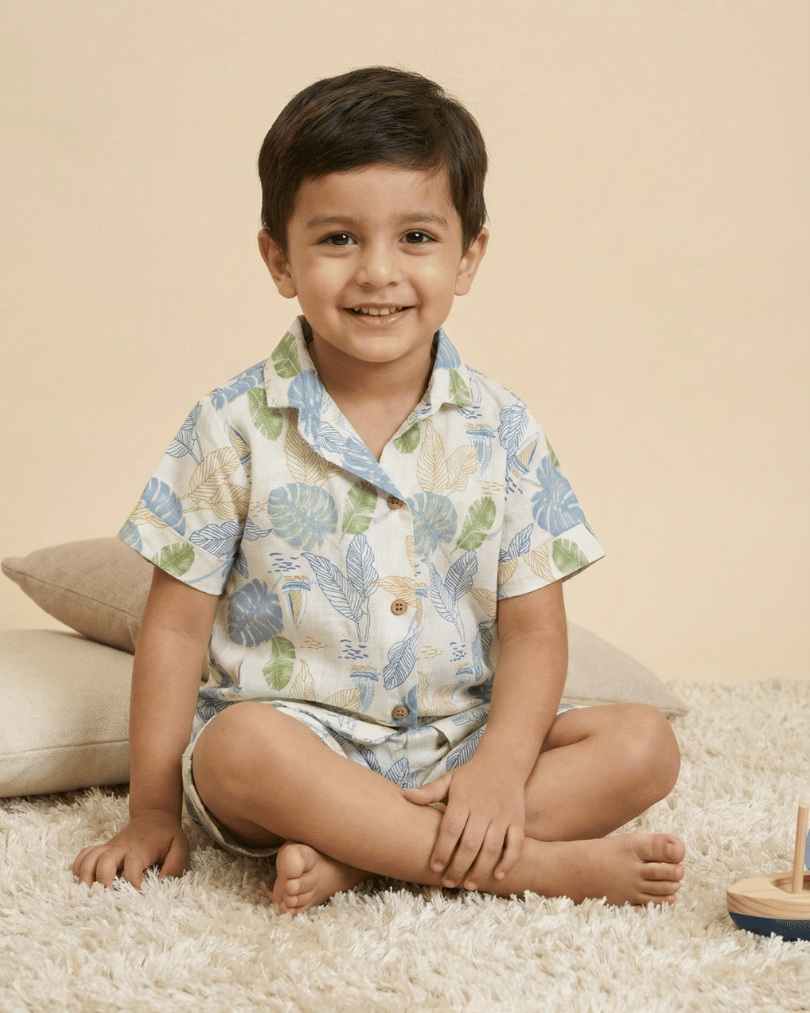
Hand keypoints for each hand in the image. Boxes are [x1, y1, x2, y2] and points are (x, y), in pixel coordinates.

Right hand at [72, 809, 188, 888]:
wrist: (154, 816)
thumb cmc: (167, 835)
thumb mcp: (180, 847)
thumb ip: (175, 865)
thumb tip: (164, 884)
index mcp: (142, 848)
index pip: (133, 862)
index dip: (133, 879)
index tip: (136, 894)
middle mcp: (122, 847)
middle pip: (105, 860)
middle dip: (103, 881)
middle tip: (106, 900)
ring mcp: (110, 847)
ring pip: (90, 857)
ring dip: (85, 875)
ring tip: (87, 895)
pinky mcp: (103, 849)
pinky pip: (84, 855)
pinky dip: (78, 867)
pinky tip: (82, 882)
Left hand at [404, 760, 524, 889]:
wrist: (503, 763)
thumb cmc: (471, 776)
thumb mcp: (449, 780)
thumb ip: (429, 792)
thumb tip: (406, 797)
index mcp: (463, 800)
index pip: (450, 830)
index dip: (442, 850)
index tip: (435, 867)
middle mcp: (483, 809)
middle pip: (470, 844)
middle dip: (459, 867)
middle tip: (449, 882)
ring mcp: (502, 816)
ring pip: (492, 849)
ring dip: (480, 870)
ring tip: (469, 885)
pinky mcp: (517, 821)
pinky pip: (515, 845)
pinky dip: (508, 862)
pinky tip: (497, 876)